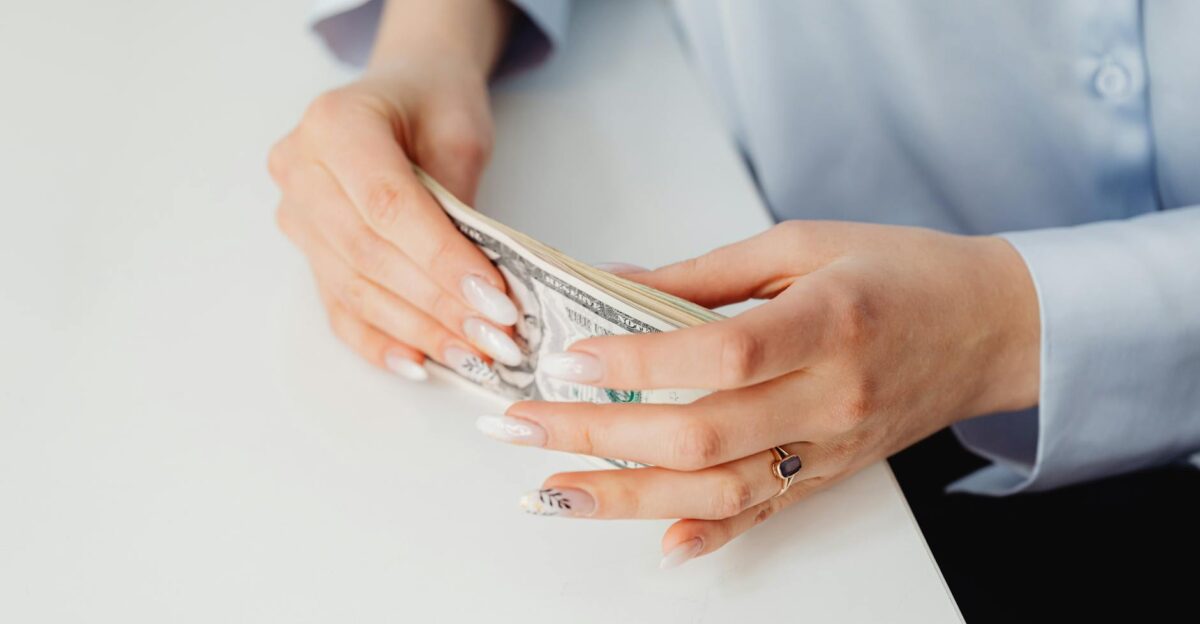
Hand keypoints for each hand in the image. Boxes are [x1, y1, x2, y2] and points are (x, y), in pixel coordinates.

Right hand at [269, 1, 520, 379]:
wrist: (402, 89)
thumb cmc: (433, 103)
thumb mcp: (460, 135)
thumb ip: (459, 205)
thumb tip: (480, 290)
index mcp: (334, 123)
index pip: (388, 205)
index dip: (441, 258)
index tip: (493, 298)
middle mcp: (300, 168)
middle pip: (368, 254)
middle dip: (437, 304)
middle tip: (494, 338)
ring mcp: (295, 213)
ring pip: (354, 288)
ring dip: (418, 330)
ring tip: (474, 354)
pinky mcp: (306, 249)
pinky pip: (338, 306)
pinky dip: (380, 340)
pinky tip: (420, 363)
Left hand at [478, 221, 1039, 566]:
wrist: (989, 327)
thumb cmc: (900, 273)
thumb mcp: (803, 244)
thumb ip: (704, 272)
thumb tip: (612, 281)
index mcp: (829, 322)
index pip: (721, 352)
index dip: (638, 359)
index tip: (567, 359)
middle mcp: (831, 397)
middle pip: (703, 434)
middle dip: (598, 434)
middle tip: (521, 424)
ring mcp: (832, 449)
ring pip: (720, 491)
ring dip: (627, 497)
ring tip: (551, 492)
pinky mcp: (832, 477)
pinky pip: (765, 516)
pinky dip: (708, 538)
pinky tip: (654, 545)